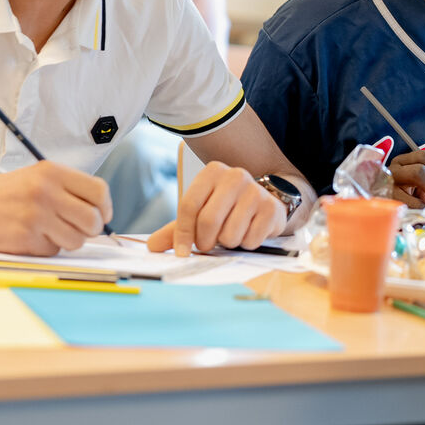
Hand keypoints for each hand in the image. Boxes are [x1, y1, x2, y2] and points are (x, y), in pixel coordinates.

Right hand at [0, 161, 113, 255]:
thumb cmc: (6, 193)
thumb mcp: (38, 177)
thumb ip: (69, 189)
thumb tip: (102, 213)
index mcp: (52, 172)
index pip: (99, 191)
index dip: (105, 208)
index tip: (102, 215)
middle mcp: (46, 192)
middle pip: (92, 220)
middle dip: (91, 229)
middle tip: (80, 229)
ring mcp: (35, 216)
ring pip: (76, 240)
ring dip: (67, 240)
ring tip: (49, 230)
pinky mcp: (25, 238)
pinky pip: (53, 250)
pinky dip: (46, 247)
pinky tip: (30, 236)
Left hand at [146, 162, 284, 256]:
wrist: (265, 202)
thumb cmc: (227, 208)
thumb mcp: (200, 213)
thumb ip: (176, 229)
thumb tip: (152, 246)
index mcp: (212, 172)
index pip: (189, 205)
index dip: (183, 233)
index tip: (182, 252)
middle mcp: (235, 176)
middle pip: (208, 220)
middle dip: (205, 241)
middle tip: (208, 244)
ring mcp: (255, 191)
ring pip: (230, 234)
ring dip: (228, 243)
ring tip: (232, 232)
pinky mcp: (272, 208)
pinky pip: (250, 239)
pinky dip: (246, 243)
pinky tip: (249, 231)